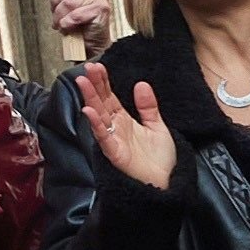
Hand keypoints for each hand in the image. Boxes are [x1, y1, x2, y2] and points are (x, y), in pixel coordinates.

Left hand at [47, 0, 112, 56]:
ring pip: (69, 1)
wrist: (90, 44)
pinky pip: (76, 14)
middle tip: (56, 13)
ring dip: (59, 15)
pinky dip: (67, 22)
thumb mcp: (67, 2)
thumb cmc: (78, 23)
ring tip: (61, 22)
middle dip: (56, 1)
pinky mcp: (101, 11)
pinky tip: (68, 26)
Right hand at [72, 65, 176, 190]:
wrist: (167, 183)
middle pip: (101, 103)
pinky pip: (103, 136)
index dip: (103, 82)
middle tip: (88, 69)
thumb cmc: (161, 160)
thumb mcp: (157, 127)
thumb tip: (141, 84)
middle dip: (94, 85)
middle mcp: (116, 128)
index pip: (110, 97)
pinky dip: (96, 124)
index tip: (97, 67)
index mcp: (124, 120)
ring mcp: (113, 139)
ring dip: (90, 98)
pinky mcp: (114, 152)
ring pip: (99, 115)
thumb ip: (148, 107)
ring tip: (83, 82)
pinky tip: (89, 111)